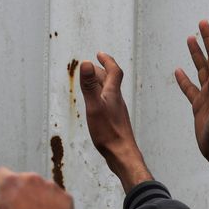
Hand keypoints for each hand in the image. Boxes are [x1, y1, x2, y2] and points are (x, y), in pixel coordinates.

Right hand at [79, 53, 151, 192]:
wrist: (122, 154)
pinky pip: (107, 102)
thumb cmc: (108, 132)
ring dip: (101, 83)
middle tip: (94, 64)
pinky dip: (101, 96)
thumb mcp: (94, 106)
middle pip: (111, 80)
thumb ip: (89, 85)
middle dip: (102, 69)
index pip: (113, 71)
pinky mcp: (114, 120)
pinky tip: (96, 104)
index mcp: (112, 93)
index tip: (99, 53)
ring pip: (109, 91)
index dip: (107, 61)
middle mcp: (116, 100)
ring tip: (92, 81)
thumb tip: (86, 62)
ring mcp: (116, 110)